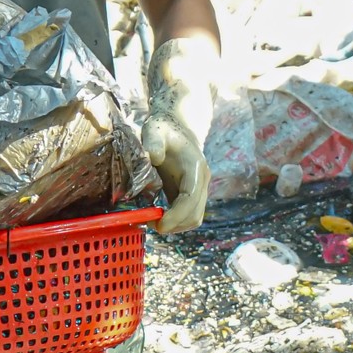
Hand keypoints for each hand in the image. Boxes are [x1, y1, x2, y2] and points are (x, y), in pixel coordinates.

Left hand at [143, 110, 210, 234]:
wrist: (176, 126)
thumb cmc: (163, 129)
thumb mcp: (154, 130)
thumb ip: (153, 142)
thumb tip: (152, 158)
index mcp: (195, 167)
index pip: (191, 198)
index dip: (176, 215)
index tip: (158, 224)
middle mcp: (202, 180)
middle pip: (195, 214)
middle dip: (174, 225)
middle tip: (150, 224)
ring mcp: (199, 189)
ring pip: (194, 218)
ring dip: (175, 226)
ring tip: (153, 221)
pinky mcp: (191, 194)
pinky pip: (189, 215)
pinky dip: (175, 221)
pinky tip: (158, 216)